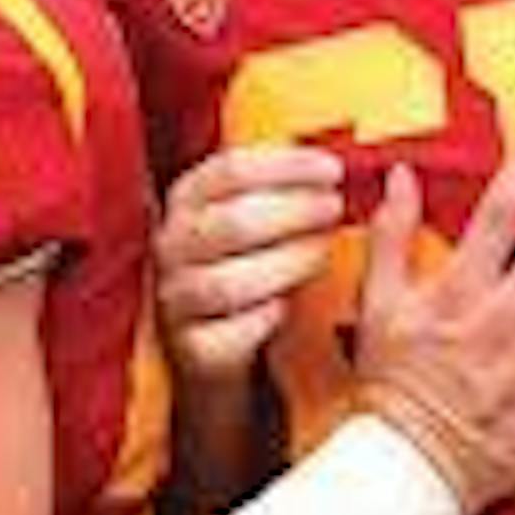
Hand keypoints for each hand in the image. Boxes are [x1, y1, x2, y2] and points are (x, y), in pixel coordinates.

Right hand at [156, 145, 344, 383]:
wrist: (214, 338)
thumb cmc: (244, 261)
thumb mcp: (250, 211)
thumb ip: (283, 185)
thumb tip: (341, 165)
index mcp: (188, 199)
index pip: (231, 169)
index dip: (288, 166)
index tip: (332, 170)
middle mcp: (174, 244)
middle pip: (234, 222)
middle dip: (295, 212)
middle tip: (334, 208)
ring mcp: (177, 298)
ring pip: (230, 282)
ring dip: (286, 264)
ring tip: (321, 254)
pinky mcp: (193, 349)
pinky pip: (232, 334)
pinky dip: (266, 319)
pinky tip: (288, 306)